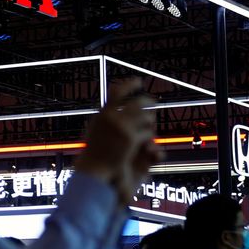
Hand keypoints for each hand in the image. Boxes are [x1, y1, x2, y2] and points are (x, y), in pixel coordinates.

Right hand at [76, 79, 160, 200]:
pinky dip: (148, 136)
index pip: (117, 92)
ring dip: (149, 121)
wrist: (95, 168)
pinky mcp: (130, 139)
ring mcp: (121, 128)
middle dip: (148, 101)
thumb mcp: (96, 128)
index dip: (128, 84)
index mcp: (103, 113)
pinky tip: (145, 141)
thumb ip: (104, 115)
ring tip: (148, 124)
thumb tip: (110, 101)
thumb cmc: (95, 150)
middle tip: (153, 102)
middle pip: (137, 102)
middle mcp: (112, 118)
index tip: (138, 81)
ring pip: (145, 117)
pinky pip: (147, 132)